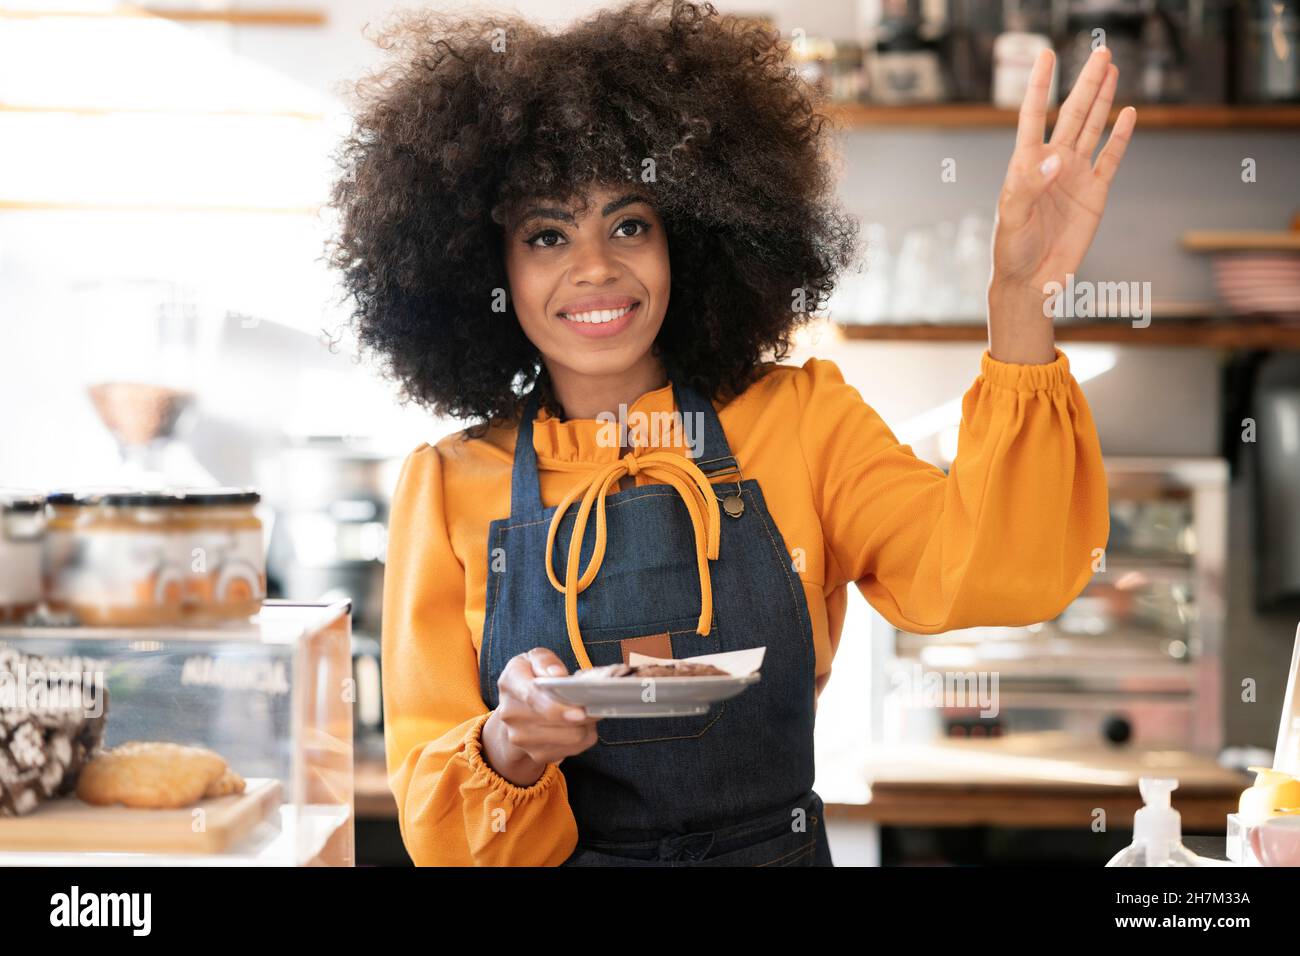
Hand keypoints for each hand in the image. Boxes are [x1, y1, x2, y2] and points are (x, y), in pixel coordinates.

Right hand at [482, 648, 599, 785]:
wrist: (515, 708)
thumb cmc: (531, 676)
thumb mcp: (535, 659)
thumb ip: (546, 661)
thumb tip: (557, 674)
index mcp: (510, 683)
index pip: (533, 697)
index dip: (557, 707)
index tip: (581, 712)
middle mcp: (511, 714)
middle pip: (555, 723)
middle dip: (582, 715)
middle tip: (598, 704)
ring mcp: (522, 738)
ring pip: (570, 738)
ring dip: (586, 725)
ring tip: (588, 711)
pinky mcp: (537, 754)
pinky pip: (574, 749)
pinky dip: (584, 736)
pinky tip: (581, 724)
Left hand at [988, 45, 1136, 363]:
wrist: (1032, 281)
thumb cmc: (1012, 250)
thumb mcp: (1012, 218)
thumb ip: (1029, 186)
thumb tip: (1055, 157)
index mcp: (1026, 164)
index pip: (1034, 116)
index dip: (1040, 85)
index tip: (1046, 55)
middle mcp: (1052, 163)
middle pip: (1073, 114)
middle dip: (1086, 83)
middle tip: (1100, 52)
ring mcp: (1075, 176)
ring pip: (1092, 128)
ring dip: (1102, 99)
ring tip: (1110, 69)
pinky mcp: (1095, 194)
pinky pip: (1111, 158)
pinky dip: (1120, 137)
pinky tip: (1128, 113)